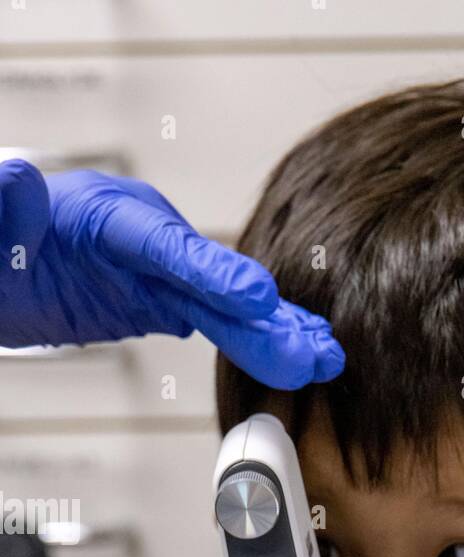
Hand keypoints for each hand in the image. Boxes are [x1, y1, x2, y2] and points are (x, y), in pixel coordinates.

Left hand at [0, 160, 343, 387]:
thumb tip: (14, 179)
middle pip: (212, 282)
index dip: (212, 272)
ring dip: (275, 336)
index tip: (255, 299)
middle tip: (309, 350)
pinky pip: (215, 323)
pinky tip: (293, 357)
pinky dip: (254, 341)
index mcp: (105, 213)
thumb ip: (7, 205)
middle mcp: (145, 239)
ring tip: (323, 361)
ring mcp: (157, 272)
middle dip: (264, 318)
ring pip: (226, 308)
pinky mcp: (158, 301)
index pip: (163, 245)